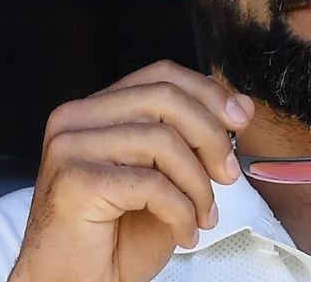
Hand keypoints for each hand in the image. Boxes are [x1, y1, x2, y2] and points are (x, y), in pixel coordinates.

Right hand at [8, 60, 254, 281]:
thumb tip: (241, 106)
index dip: (208, 93)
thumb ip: (197, 138)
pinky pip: (150, 183)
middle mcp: (76, 118)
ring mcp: (70, 146)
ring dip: (198, 184)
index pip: (161, 75)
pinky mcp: (73, 180)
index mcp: (98, 108)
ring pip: (162, 140)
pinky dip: (180, 211)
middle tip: (229, 175)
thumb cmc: (118, 235)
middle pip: (164, 98)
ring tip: (204, 216)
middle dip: (210, 136)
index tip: (240, 120)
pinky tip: (185, 233)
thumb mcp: (170, 177)